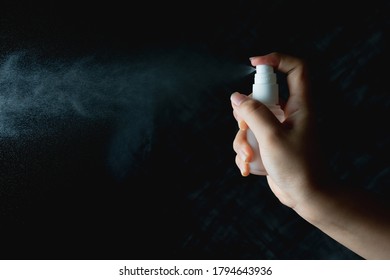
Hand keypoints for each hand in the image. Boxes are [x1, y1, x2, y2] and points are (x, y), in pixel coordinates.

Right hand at [231, 52, 323, 208]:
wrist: (305, 195)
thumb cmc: (297, 166)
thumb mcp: (272, 137)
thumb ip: (254, 113)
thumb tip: (237, 97)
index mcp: (300, 105)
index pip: (295, 68)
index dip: (276, 59)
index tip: (253, 64)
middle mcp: (290, 113)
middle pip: (261, 96)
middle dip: (245, 113)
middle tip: (244, 126)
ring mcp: (278, 128)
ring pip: (251, 119)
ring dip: (243, 137)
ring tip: (249, 155)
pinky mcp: (270, 142)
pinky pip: (250, 137)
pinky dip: (245, 150)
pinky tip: (249, 165)